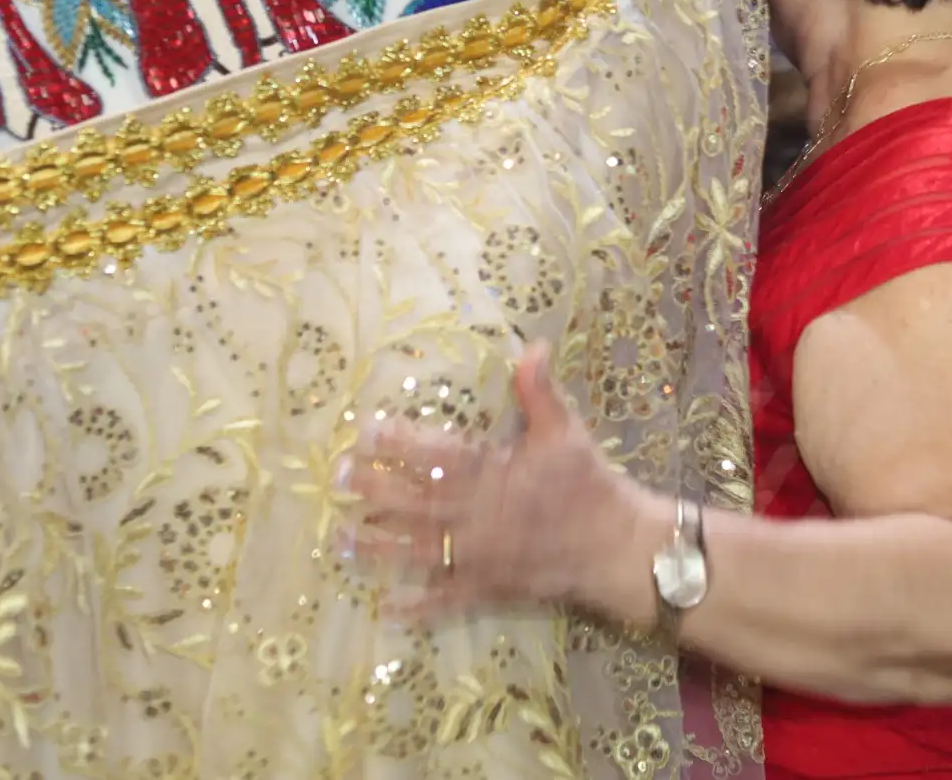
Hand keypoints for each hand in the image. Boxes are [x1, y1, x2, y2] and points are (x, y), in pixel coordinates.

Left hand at [347, 344, 652, 618]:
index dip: (399, 443)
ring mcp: (480, 556)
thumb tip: (532, 345)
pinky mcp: (489, 587)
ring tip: (340, 538)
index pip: (437, 454)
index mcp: (494, 473)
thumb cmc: (589, 484)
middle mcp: (478, 515)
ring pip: (420, 549)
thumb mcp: (566, 432)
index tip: (365, 431)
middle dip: (374, 489)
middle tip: (335, 478)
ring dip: (378, 545)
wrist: (616, 547)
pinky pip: (447, 599)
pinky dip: (416, 606)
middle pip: (416, 502)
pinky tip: (384, 607)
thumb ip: (540, 391)